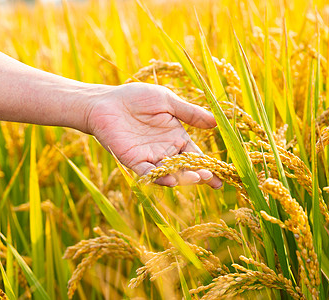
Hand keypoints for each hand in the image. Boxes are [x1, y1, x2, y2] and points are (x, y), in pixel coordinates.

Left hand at [84, 82, 222, 188]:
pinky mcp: (133, 160)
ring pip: (169, 172)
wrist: (107, 101)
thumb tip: (216, 122)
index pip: (196, 155)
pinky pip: (148, 171)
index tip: (222, 175)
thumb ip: (189, 113)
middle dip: (199, 175)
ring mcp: (150, 157)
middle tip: (211, 180)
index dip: (209, 166)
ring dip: (182, 177)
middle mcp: (165, 150)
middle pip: (186, 168)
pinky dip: (158, 176)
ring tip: (195, 178)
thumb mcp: (167, 101)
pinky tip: (170, 179)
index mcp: (176, 137)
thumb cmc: (136, 98)